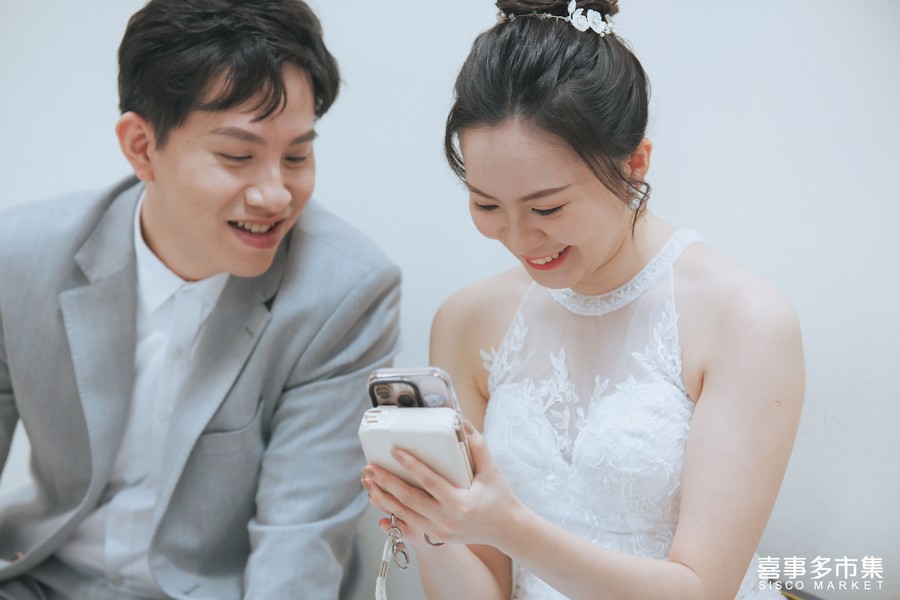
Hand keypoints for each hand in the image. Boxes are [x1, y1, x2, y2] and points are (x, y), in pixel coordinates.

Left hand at [361, 423, 521, 547]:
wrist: (506, 530)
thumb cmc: (499, 497)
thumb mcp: (491, 471)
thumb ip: (477, 446)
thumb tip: (462, 422)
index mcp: (460, 503)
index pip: (429, 481)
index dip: (410, 465)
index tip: (395, 451)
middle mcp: (447, 520)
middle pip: (409, 499)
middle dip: (386, 482)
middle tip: (369, 468)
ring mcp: (439, 531)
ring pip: (403, 514)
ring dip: (383, 498)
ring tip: (368, 482)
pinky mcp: (435, 536)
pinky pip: (407, 523)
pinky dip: (391, 511)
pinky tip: (380, 500)